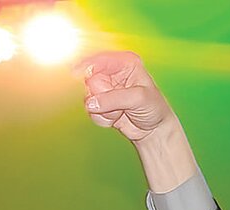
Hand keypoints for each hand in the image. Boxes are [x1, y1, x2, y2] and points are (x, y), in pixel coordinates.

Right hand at [79, 52, 197, 193]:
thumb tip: (91, 102)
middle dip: (102, 96)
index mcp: (125, 62)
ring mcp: (105, 89)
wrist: (153, 130)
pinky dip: (102, 118)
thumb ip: (113, 98)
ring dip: (104, 110)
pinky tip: (116, 118)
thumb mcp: (138, 99)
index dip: (88, 65)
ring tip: (121, 112)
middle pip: (91, 80)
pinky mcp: (100, 104)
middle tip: (120, 104)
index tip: (76, 72)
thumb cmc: (153, 108)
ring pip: (89, 98)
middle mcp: (113, 73)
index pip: (101, 59)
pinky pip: (90, 111)